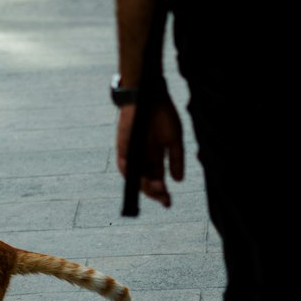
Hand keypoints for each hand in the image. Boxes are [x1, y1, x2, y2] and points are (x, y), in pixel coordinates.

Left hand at [116, 94, 184, 208]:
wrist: (151, 97)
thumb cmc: (163, 116)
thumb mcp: (174, 139)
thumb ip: (176, 159)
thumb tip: (178, 180)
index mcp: (156, 157)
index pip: (157, 180)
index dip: (161, 193)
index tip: (168, 203)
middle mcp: (143, 158)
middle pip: (146, 181)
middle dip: (154, 192)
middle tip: (164, 197)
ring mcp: (133, 152)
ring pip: (135, 176)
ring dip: (143, 186)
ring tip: (155, 189)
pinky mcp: (123, 146)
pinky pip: (123, 163)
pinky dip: (128, 172)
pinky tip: (137, 179)